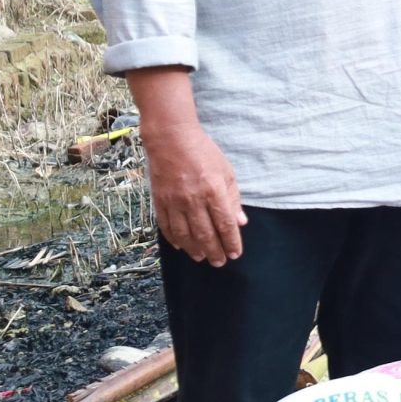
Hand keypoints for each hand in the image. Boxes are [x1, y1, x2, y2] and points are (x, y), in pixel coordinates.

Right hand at [142, 118, 246, 265]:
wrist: (171, 139)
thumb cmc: (204, 153)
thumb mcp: (226, 171)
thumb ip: (233, 198)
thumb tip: (240, 222)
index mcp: (213, 190)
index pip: (225, 224)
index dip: (231, 242)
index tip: (235, 254)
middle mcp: (193, 199)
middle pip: (205, 234)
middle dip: (214, 251)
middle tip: (220, 262)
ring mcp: (174, 202)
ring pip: (185, 234)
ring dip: (194, 249)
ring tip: (202, 258)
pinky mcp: (160, 201)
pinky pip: (166, 226)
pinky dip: (174, 239)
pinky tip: (182, 246)